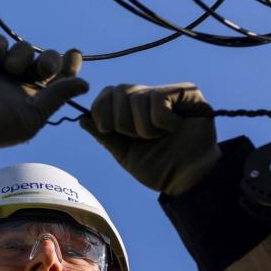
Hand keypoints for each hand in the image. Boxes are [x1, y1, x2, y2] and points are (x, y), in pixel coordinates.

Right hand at [0, 34, 88, 153]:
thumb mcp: (32, 116)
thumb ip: (57, 97)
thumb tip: (85, 85)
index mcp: (37, 97)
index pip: (60, 77)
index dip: (70, 64)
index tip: (74, 55)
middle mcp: (21, 82)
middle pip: (47, 59)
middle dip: (50, 60)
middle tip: (44, 70)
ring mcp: (2, 68)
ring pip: (24, 48)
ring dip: (22, 56)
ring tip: (9, 69)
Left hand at [80, 83, 221, 195]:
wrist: (186, 179)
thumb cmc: (159, 168)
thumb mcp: (125, 153)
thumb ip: (105, 135)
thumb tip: (82, 118)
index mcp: (133, 108)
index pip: (107, 93)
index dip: (101, 111)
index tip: (109, 130)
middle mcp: (149, 96)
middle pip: (119, 91)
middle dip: (122, 122)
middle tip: (140, 138)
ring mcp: (169, 92)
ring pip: (138, 98)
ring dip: (145, 128)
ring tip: (160, 137)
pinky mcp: (187, 92)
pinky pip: (158, 100)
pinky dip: (162, 122)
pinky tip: (175, 128)